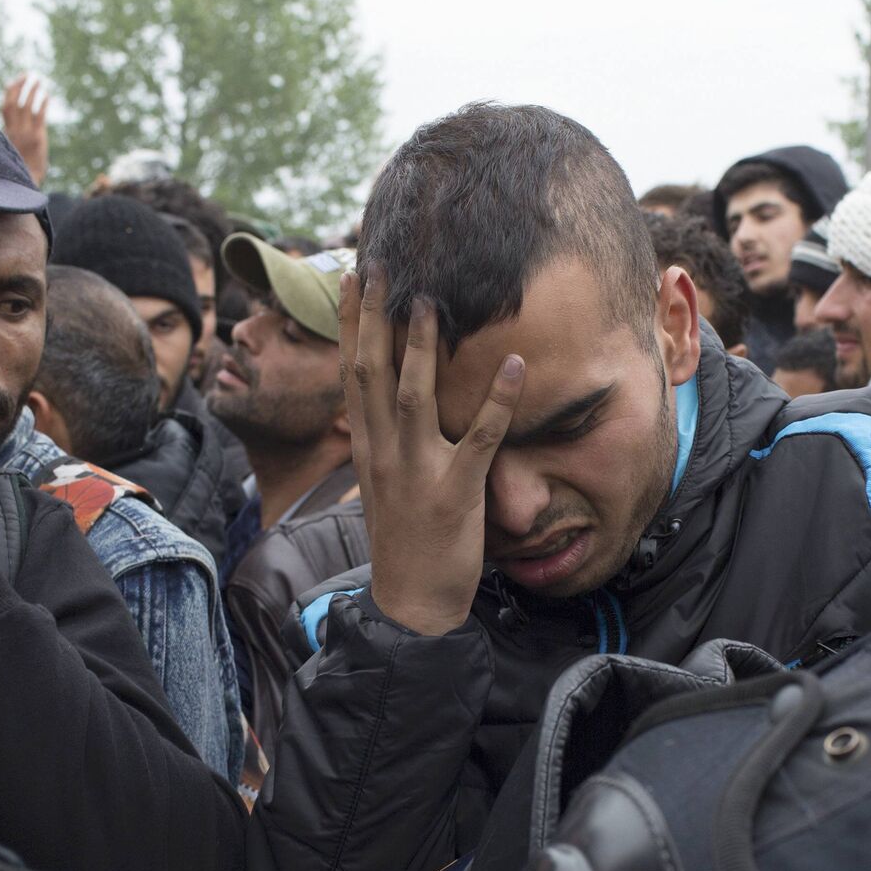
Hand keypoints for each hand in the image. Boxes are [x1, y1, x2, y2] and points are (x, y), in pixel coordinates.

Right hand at [1, 73, 50, 186]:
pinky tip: (47, 96)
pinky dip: (42, 104)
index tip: (13, 82)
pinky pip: (39, 117)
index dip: (9, 93)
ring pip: (26, 106)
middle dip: (19, 86)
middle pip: (13, 102)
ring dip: (31, 91)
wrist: (25, 184)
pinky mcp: (38, 138)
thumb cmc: (18, 170)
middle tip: (27, 75)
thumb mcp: (9, 152)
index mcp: (6, 132)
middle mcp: (14, 131)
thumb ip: (9, 139)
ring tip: (38, 80)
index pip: (6, 107)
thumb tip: (10, 132)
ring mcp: (26, 133)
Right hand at [340, 266, 524, 635]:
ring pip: (414, 398)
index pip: (352, 373)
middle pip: (372, 374)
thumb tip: (386, 399)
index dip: (353, 323)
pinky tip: (517, 365)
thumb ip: (385, 439)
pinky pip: (480, 438)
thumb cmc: (404, 540)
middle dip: (376, 318)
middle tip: (382, 267)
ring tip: (433, 302)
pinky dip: (499, 400)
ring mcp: (417, 472)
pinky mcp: (456, 492)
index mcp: (366, 447)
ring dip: (422, 348)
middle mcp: (383, 453)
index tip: (355, 278)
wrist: (412, 603)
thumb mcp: (383, 482)